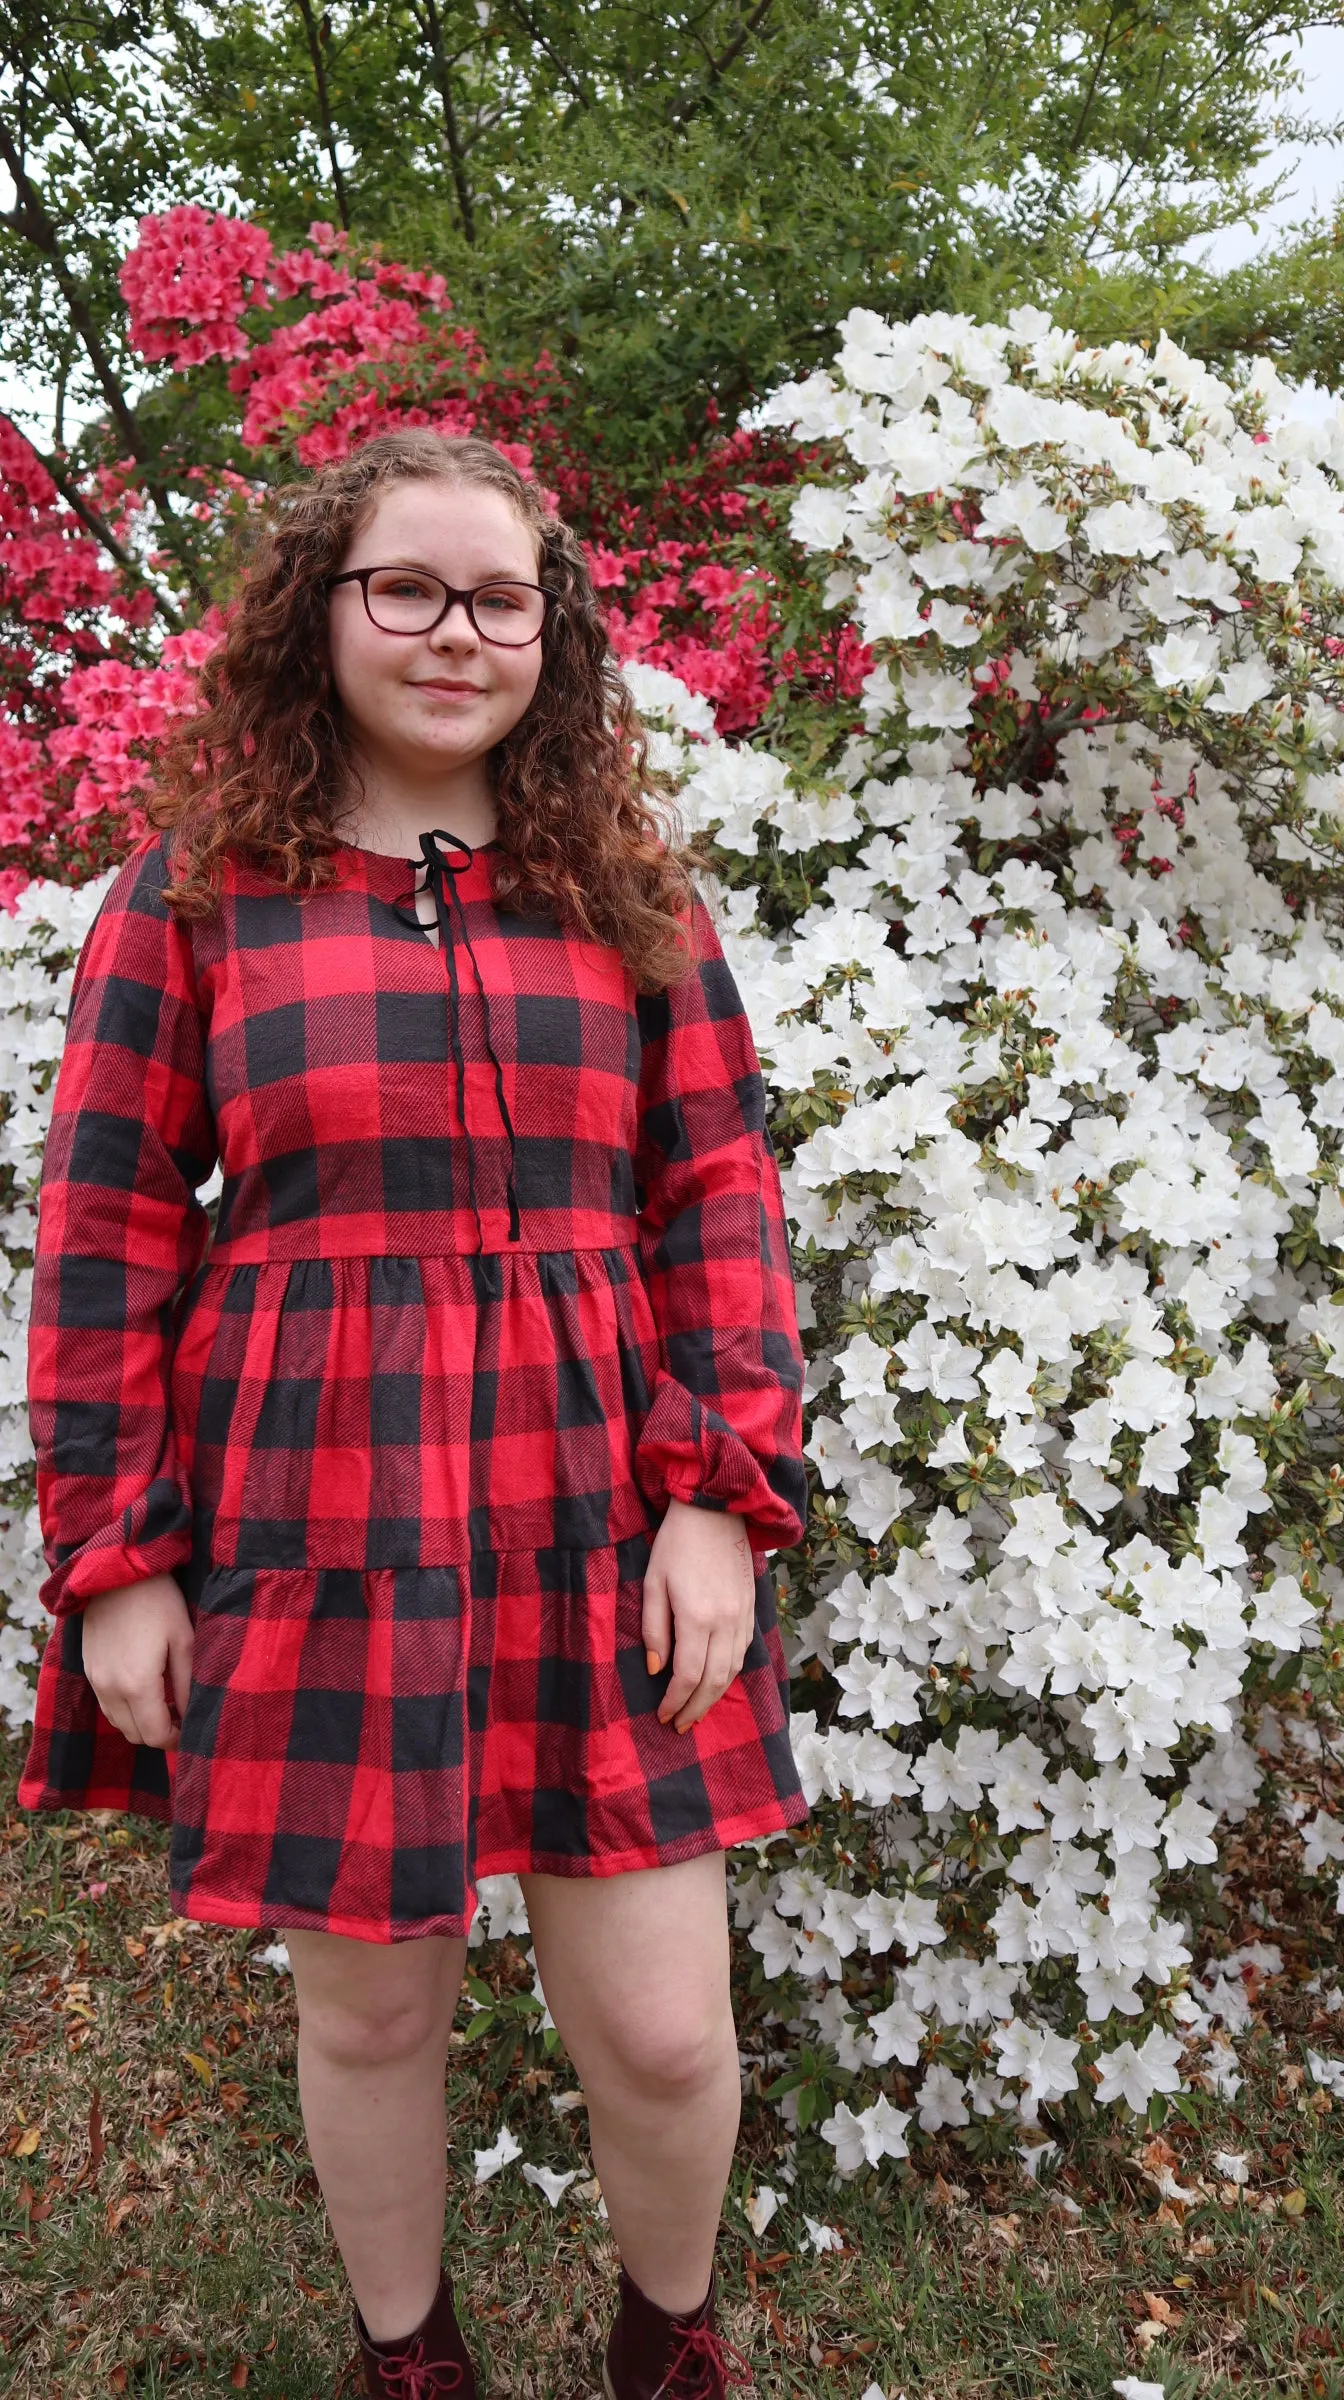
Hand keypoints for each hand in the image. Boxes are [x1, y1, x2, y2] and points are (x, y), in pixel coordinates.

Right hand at [80, 1573, 194, 1751]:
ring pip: (117, 1722)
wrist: (116, 1571)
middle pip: (134, 1735)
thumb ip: (186, 1684)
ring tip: (164, 1705)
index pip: (154, 1735)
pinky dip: (124, 1708)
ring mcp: (94, 1679)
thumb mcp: (183, 1640)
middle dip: (158, 1734)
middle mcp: (110, 1689)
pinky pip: (106, 1704)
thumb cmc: (158, 1601)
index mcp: (137, 1685)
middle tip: (180, 1718)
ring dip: (139, 1723)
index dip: (174, 1741)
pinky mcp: (87, 1668)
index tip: (190, 1732)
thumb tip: (190, 1715)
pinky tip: (142, 1690)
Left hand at [642, 1498, 755, 1733]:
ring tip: (696, 1711)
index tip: (662, 1715)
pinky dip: (729, 1674)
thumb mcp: (653, 1582)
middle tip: (680, 1726)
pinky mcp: (751, 1608)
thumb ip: (654, 1628)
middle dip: (696, 1708)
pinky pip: (743, 1652)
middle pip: (714, 1681)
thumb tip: (656, 1668)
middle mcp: (726, 1622)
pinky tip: (716, 1681)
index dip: (675, 1700)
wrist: (716, 1510)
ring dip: (715, 1697)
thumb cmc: (676, 1543)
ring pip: (733, 1670)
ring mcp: (743, 1616)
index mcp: (697, 1617)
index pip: (688, 1675)